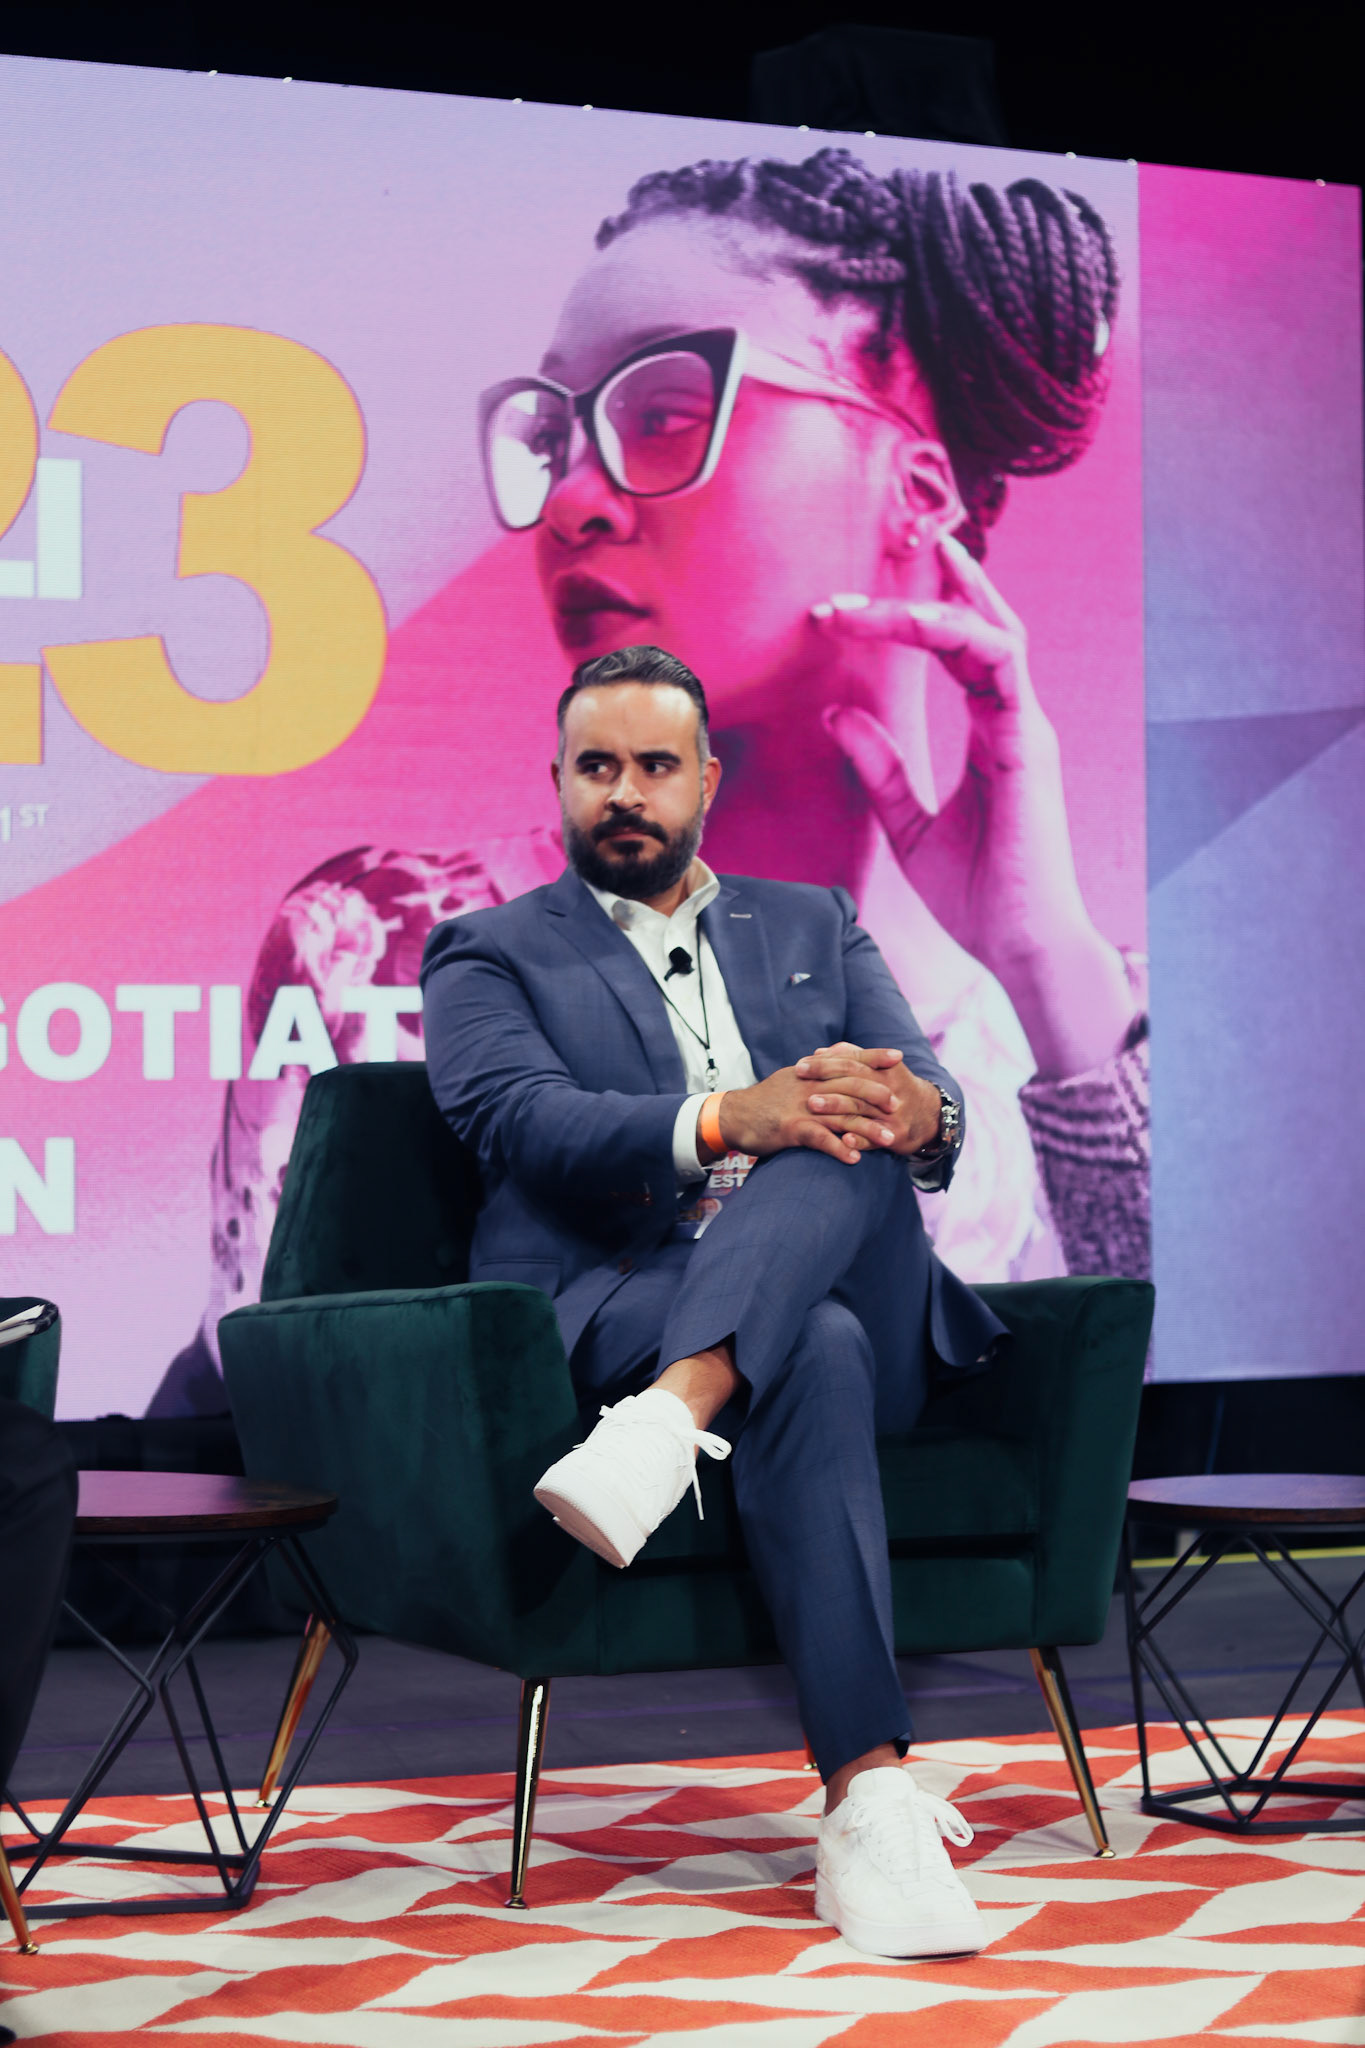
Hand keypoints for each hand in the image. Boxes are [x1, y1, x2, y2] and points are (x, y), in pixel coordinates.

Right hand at [712, 1047, 908, 1166]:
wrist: (734, 1115)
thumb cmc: (766, 1099)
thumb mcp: (792, 1077)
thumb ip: (816, 1069)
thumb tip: (837, 1057)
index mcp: (811, 1071)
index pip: (848, 1058)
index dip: (874, 1056)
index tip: (898, 1056)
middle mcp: (810, 1085)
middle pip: (851, 1085)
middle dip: (878, 1095)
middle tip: (898, 1106)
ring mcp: (801, 1107)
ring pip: (842, 1115)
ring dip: (868, 1129)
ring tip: (890, 1141)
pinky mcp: (791, 1129)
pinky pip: (821, 1138)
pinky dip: (839, 1148)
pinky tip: (856, 1158)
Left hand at [795, 1043, 942, 1156]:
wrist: (930, 1117)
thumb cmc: (895, 1089)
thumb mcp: (880, 1069)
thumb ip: (852, 1057)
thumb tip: (821, 1051)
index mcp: (884, 1069)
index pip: (852, 1061)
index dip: (825, 1062)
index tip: (800, 1065)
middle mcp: (889, 1088)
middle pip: (854, 1080)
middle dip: (826, 1079)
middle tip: (799, 1079)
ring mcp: (892, 1113)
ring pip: (861, 1108)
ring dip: (836, 1106)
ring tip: (812, 1105)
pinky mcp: (896, 1135)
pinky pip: (874, 1137)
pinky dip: (859, 1139)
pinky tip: (843, 1139)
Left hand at [813, 534, 1133, 1081]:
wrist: (1020, 944)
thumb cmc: (977, 897)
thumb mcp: (907, 824)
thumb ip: (879, 766)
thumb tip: (836, 713)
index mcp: (992, 732)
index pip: (956, 650)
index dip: (901, 622)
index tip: (835, 617)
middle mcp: (1014, 718)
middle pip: (976, 623)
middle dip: (920, 589)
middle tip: (848, 586)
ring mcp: (1026, 725)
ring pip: (989, 630)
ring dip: (927, 604)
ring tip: (864, 602)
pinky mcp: (1028, 741)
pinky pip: (999, 661)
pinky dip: (957, 630)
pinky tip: (910, 621)